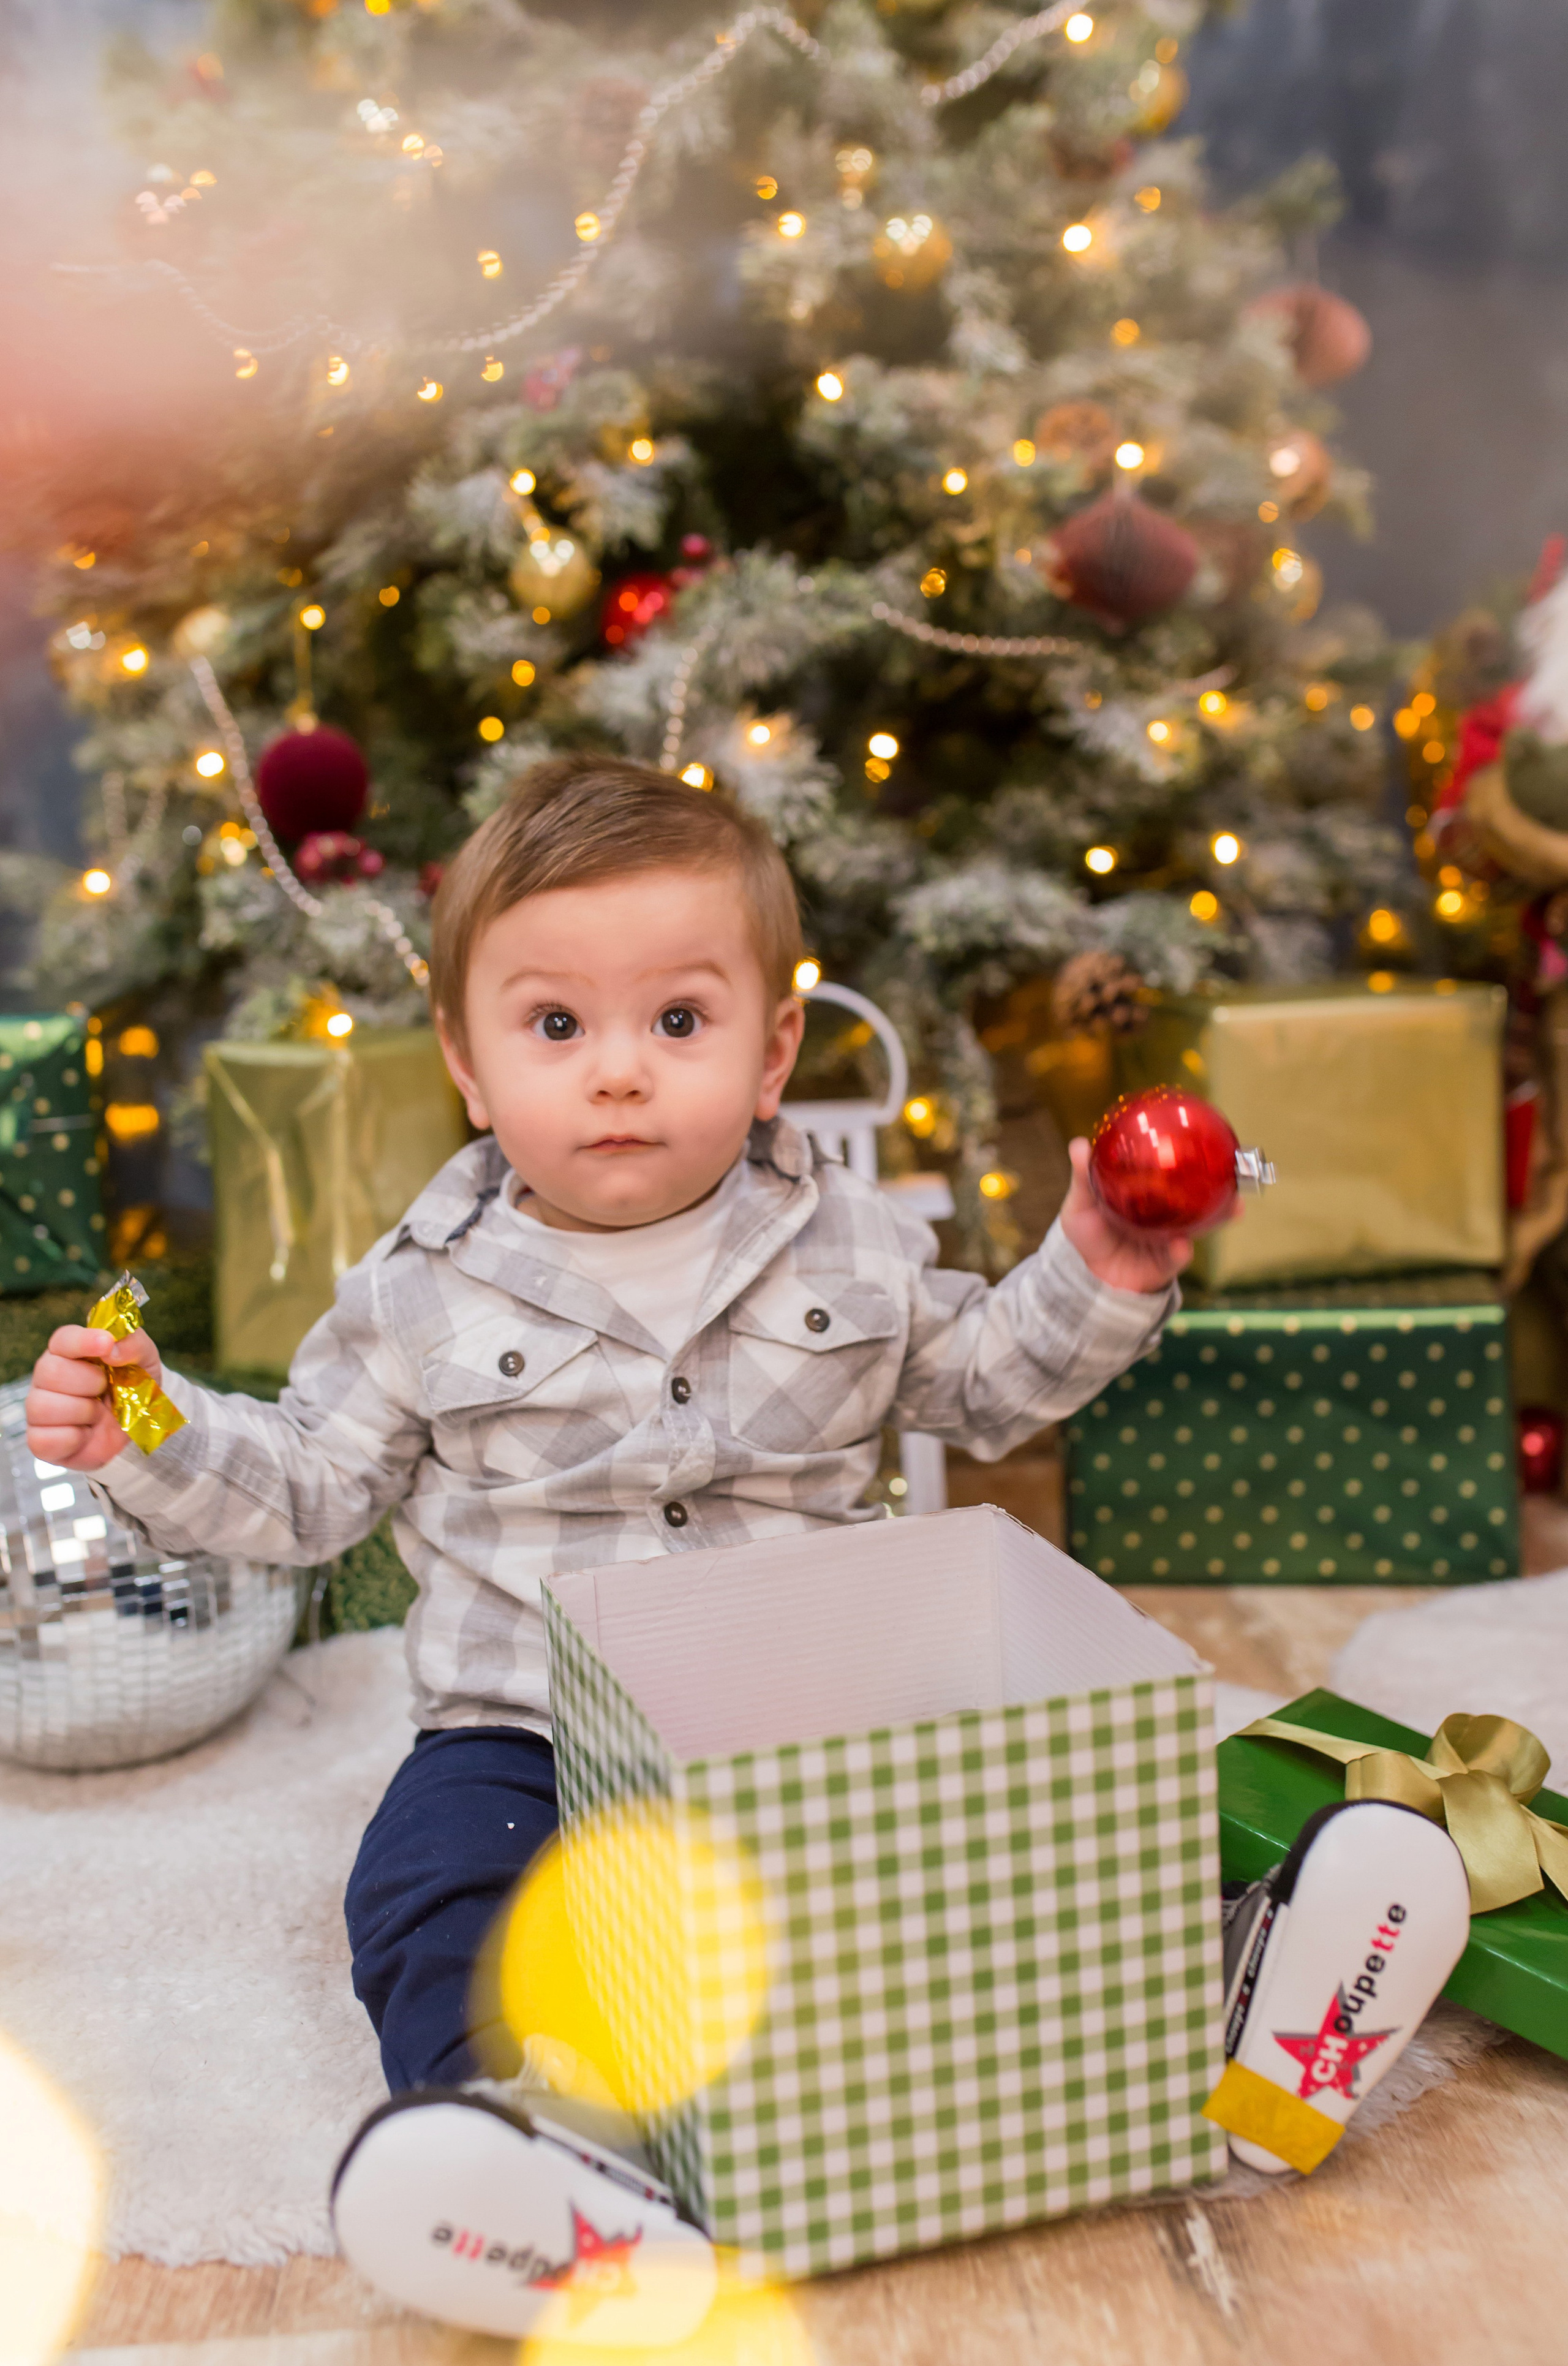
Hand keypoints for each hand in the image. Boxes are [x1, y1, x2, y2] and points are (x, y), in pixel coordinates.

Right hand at [25, 1324, 163, 1471]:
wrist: (133, 1434)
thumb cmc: (132, 1391)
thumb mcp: (145, 1361)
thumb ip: (133, 1344)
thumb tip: (111, 1347)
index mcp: (70, 1352)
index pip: (63, 1339)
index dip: (82, 1341)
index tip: (106, 1344)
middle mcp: (47, 1377)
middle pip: (49, 1371)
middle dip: (89, 1382)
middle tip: (105, 1389)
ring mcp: (39, 1408)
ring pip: (44, 1406)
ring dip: (83, 1413)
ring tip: (98, 1414)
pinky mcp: (39, 1439)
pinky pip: (45, 1439)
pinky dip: (74, 1440)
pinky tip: (86, 1434)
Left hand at [1057, 1137, 1239, 1294]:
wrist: (1087, 1277)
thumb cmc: (1089, 1234)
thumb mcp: (1081, 1203)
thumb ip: (1083, 1177)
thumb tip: (1079, 1144)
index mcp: (1151, 1194)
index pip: (1178, 1173)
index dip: (1197, 1160)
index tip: (1213, 1144)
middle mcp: (1168, 1214)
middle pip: (1203, 1197)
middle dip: (1225, 1186)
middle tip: (1238, 1174)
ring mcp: (1171, 1238)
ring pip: (1202, 1226)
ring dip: (1220, 1217)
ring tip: (1233, 1208)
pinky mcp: (1166, 1264)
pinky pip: (1178, 1257)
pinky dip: (1181, 1252)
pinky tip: (1182, 1245)